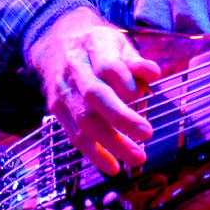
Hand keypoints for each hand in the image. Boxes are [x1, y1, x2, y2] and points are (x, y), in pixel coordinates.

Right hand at [28, 6, 160, 174]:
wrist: (55, 43)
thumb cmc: (96, 46)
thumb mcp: (118, 42)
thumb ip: (135, 61)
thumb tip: (154, 74)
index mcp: (93, 46)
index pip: (107, 66)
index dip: (125, 81)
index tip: (143, 94)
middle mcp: (74, 69)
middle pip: (95, 95)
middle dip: (121, 118)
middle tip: (147, 134)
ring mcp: (63, 91)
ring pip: (84, 120)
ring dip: (111, 143)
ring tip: (137, 158)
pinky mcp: (56, 110)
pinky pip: (74, 135)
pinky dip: (94, 153)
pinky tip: (113, 166)